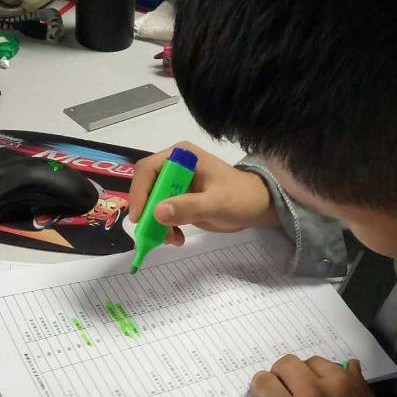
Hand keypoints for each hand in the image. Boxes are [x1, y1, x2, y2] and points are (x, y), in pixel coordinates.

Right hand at [129, 141, 278, 245]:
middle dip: (148, 212)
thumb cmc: (241, 198)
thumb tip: (158, 212)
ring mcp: (176, 184)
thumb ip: (189, 206)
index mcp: (181, 157)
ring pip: (152, 203)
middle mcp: (174, 167)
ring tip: (170, 239)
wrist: (257, 206)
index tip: (140, 216)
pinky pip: (162, 213)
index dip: (140, 192)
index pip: (148, 169)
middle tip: (153, 234)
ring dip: (155, 224)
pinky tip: (176, 238)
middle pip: (146, 187)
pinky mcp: (179, 199)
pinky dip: (165, 228)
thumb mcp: (216, 203)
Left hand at [235, 355, 396, 396]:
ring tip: (264, 396)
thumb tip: (347, 365)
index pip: (312, 361)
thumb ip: (358, 387)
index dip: (307, 371)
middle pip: (284, 365)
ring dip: (262, 387)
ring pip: (263, 383)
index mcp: (340, 385)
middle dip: (282, 373)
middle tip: (282, 386)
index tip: (303, 381)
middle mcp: (313, 395)